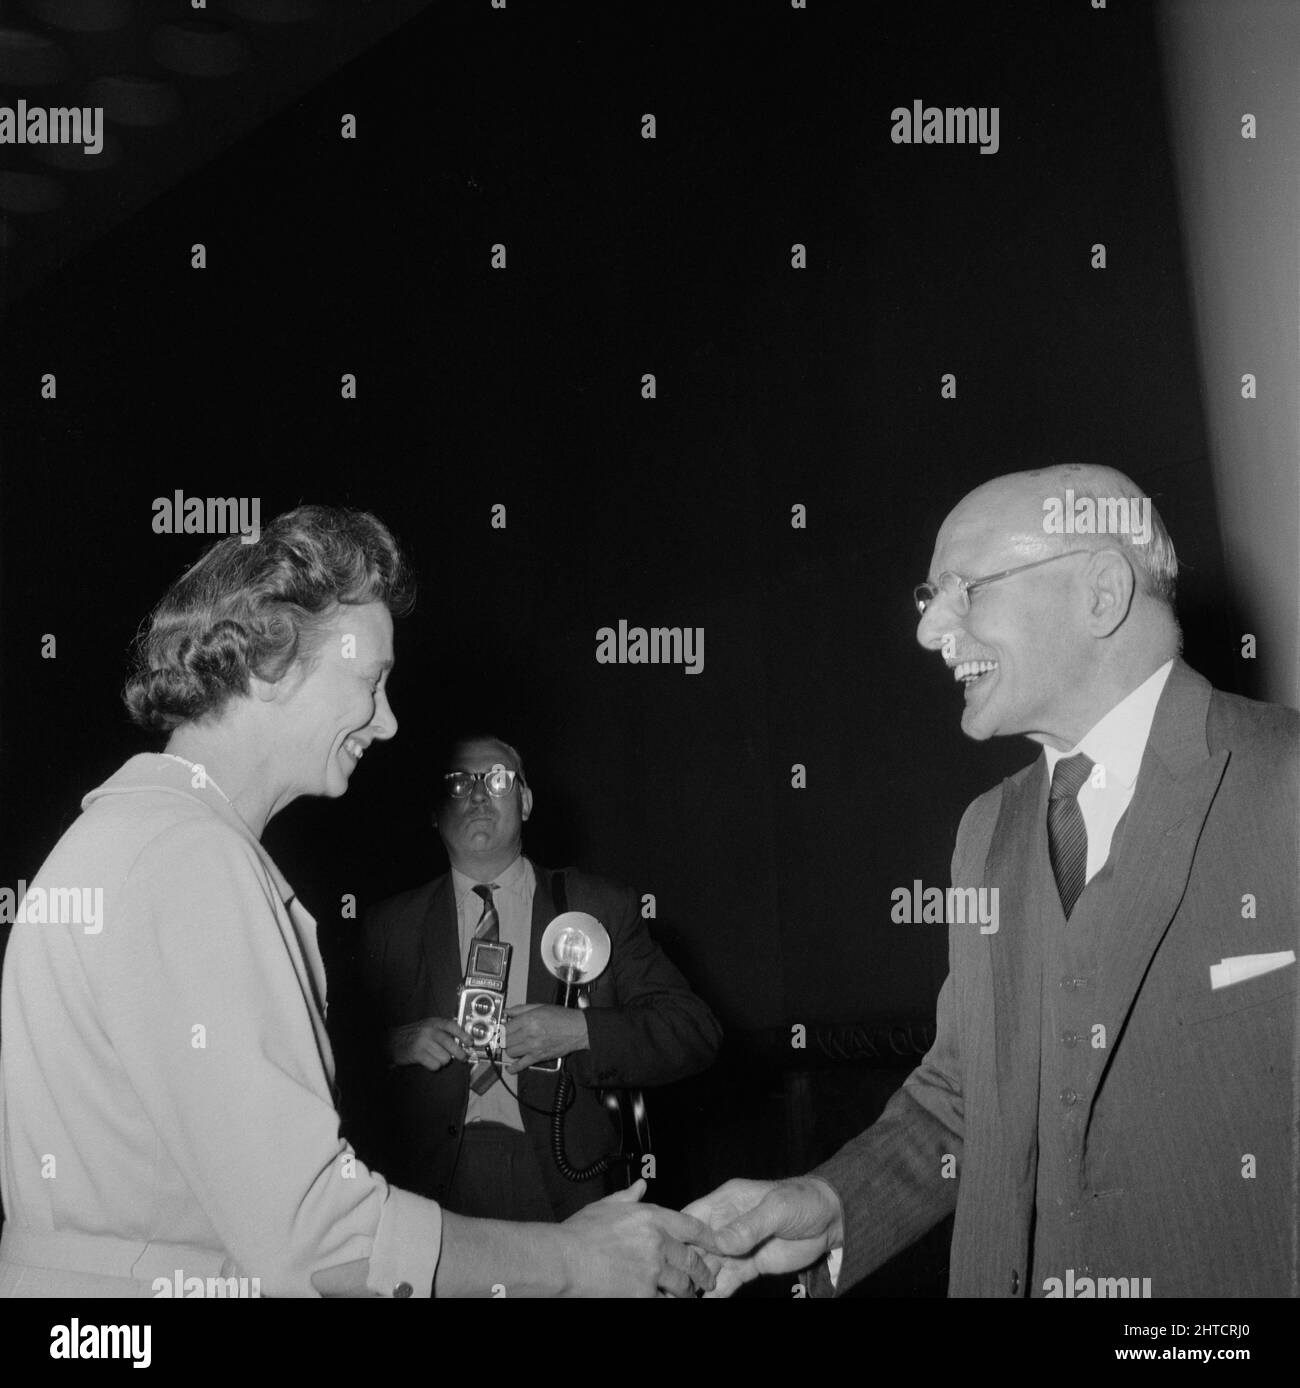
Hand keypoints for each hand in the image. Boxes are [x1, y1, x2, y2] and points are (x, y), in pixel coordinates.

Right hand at [387, 1017, 470, 1070]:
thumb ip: (442, 1031)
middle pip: (450, 1044)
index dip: (463, 1034)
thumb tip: (461, 1040)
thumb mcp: (427, 1027)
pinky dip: (434, 1066)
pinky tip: (428, 1061)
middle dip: (460, 1053)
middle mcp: (428, 1030)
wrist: (392, 1041)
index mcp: (433, 1022)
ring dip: (443, 1060)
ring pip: (444, 1057)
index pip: (452, 1026)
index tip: (470, 1042)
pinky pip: (435, 1064)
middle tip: (463, 1057)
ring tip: (436, 1057)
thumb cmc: (413, 1035)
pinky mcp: (417, 1054)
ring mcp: (422, 1042)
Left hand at [504, 1003, 588, 1071]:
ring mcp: (533, 1046)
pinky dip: (514, 1068)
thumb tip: (507, 1011)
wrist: (578, 1029)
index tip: (503, 1028)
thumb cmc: (562, 1017)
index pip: (506, 1027)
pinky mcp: (538, 1057)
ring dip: (510, 1049)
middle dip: (505, 1039)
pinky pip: (521, 1065)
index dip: (503, 1028)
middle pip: (506, 1041)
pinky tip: (510, 1068)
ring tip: (515, 1045)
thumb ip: (521, 1009)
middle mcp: (529, 1033)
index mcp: (528, 1019)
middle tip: (509, 1037)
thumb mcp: (540, 1006)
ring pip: (510, 1052)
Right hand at [559, 1179, 716, 1297]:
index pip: (692, 1226)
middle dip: (703, 1272)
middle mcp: (657, 1243)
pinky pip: (663, 1300)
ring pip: (682, 1284)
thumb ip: (629, 1197)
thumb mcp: (607, 1206)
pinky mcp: (643, 1294)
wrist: (565, 1260)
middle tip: (708, 1278)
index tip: (717, 1244)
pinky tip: (665, 1301)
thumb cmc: (580, 1233)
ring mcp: (652, 1271)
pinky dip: (666, 1301)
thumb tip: (641, 1186)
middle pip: (692, 1259)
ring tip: (688, 1295)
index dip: (708, 1236)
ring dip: (687, 1291)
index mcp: (651, 1218)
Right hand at [682, 1176, 844, 1296]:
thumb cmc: (803, 1200)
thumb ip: (749, 1225)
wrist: (832, 1219)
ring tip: (684, 1298)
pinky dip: (716, 1293)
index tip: (667, 1254)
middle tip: (673, 1286)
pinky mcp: (748, 1265)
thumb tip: (721, 1243)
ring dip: (697, 1282)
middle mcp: (726, 1224)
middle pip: (696, 1246)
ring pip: (709, 1266)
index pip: (693, 1217)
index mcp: (726, 1201)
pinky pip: (728, 1281)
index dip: (678, 1235)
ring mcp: (736, 1246)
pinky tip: (705, 1302)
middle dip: (684, 1265)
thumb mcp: (776, 1208)